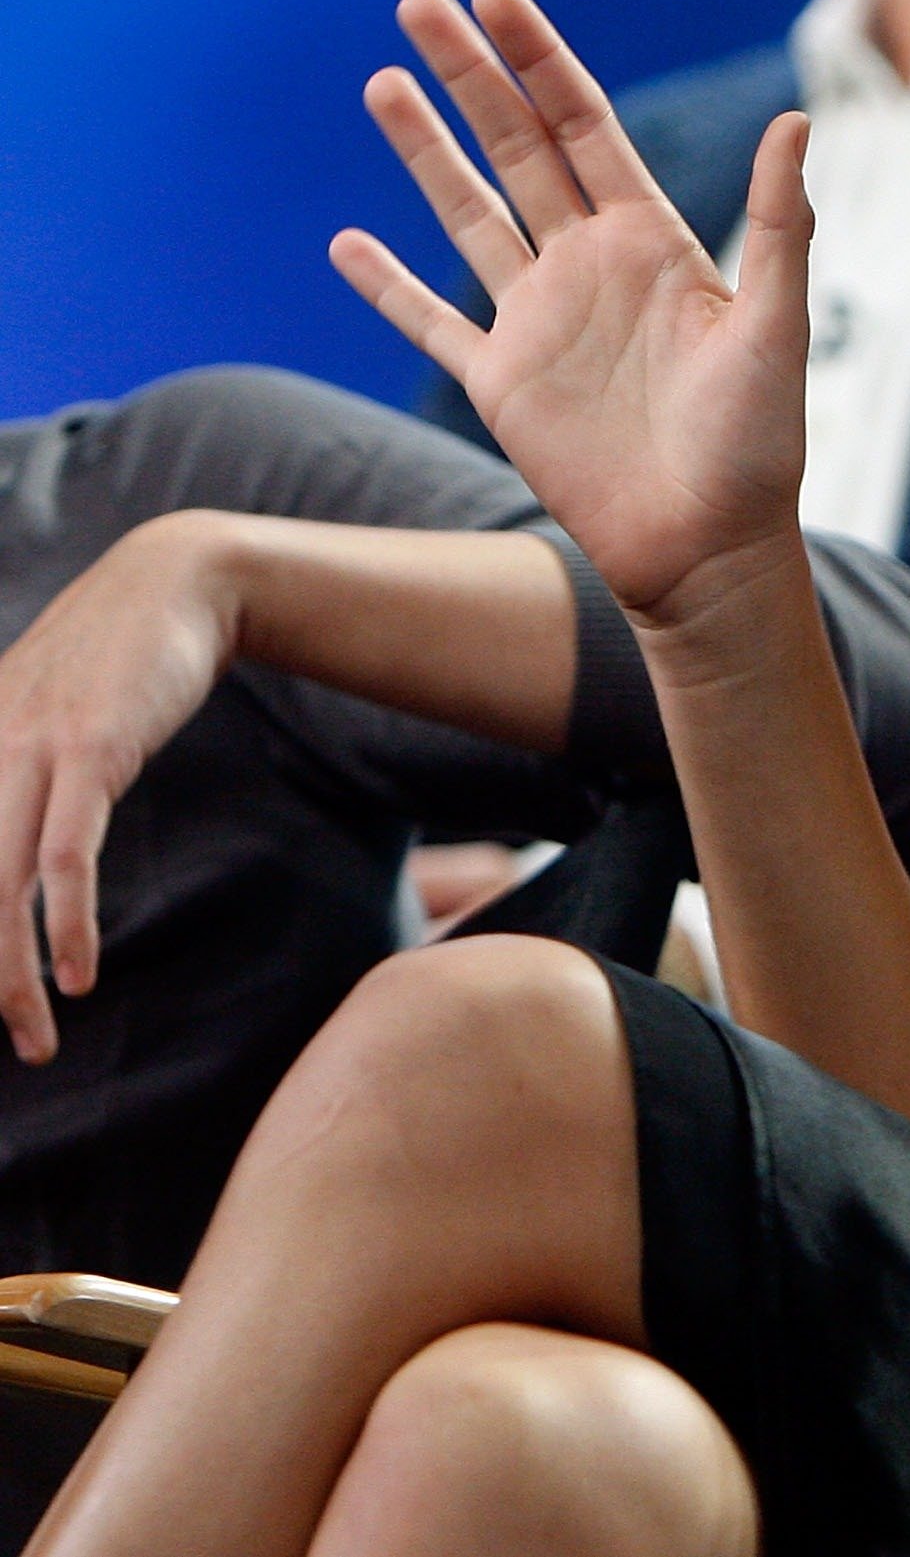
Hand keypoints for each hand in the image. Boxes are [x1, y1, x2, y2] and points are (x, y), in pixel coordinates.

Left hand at [0, 513, 246, 1061]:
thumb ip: (15, 765)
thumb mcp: (41, 709)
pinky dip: (68, 922)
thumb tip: (21, 844)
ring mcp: (28, 752)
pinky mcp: (89, 752)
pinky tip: (79, 971)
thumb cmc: (114, 653)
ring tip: (34, 1036)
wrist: (176, 581)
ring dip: (12, 977)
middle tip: (11, 1046)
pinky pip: (66, 855)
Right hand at [331, 0, 813, 619]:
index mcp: (653, 240)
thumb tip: (797, 119)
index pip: (584, 127)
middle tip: (418, 1)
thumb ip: (780, 222)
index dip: (540, 61)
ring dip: (423, 151)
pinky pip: (431, 320)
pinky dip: (388, 284)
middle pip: (515, 148)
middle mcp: (589, 265)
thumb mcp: (775, 324)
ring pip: (466, 213)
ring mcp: (539, 320)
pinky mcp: (501, 382)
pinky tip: (348, 240)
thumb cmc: (759, 443)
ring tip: (381, 82)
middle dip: (469, 76)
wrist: (710, 547)